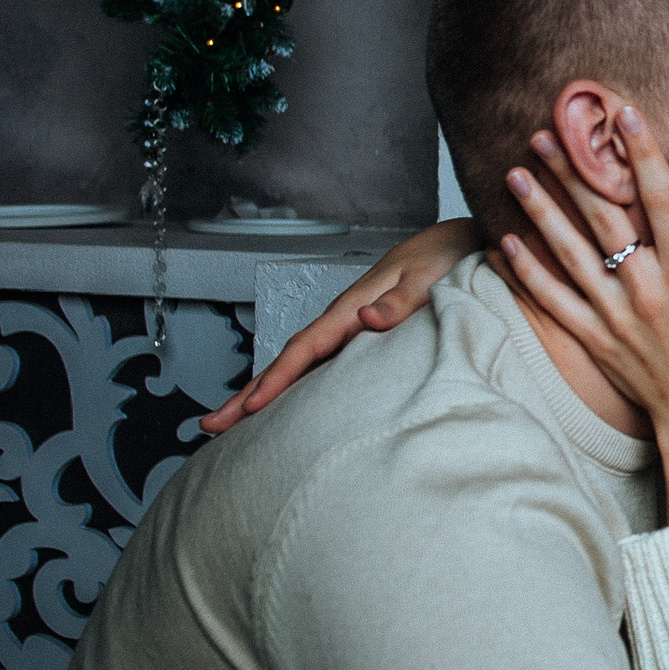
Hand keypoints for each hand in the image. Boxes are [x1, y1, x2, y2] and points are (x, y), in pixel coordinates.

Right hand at [197, 218, 479, 433]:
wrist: (457, 244)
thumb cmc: (444, 261)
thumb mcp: (428, 279)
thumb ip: (400, 302)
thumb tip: (365, 318)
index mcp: (352, 308)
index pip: (305, 349)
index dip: (277, 379)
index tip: (251, 407)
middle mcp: (342, 320)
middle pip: (288, 361)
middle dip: (249, 393)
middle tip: (211, 425)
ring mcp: (347, 330)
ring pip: (298, 365)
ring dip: (264, 392)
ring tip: (232, 423)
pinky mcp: (360, 337)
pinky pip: (318, 366)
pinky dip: (295, 385)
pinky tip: (286, 405)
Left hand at [501, 106, 668, 521]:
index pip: (662, 200)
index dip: (644, 154)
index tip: (625, 114)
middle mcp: (646, 289)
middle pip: (603, 219)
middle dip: (573, 172)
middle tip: (545, 133)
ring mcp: (615, 315)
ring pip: (569, 254)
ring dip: (540, 212)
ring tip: (516, 174)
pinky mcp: (594, 339)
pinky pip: (553, 302)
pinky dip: (527, 273)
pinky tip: (504, 244)